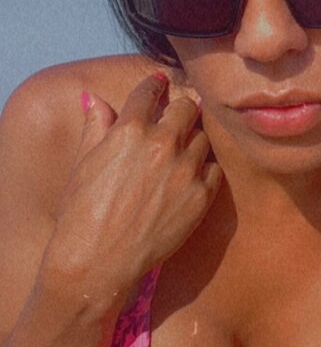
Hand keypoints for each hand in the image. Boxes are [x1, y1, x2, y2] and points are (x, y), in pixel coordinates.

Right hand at [40, 73, 221, 305]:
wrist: (97, 262)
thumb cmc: (81, 214)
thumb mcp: (83, 164)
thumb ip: (96, 127)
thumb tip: (96, 101)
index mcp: (129, 130)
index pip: (149, 92)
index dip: (153, 86)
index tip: (158, 84)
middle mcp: (162, 144)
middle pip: (186, 108)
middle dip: (180, 109)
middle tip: (177, 115)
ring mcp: (185, 170)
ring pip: (203, 137)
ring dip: (193, 139)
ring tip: (182, 150)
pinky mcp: (201, 196)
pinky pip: (213, 169)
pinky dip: (204, 169)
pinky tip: (191, 176)